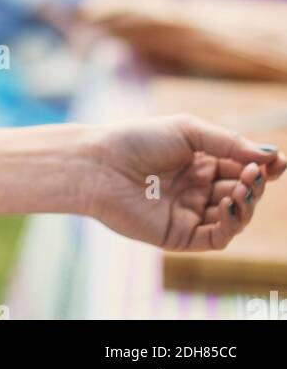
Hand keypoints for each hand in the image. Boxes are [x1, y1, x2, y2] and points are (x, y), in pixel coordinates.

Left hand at [84, 114, 286, 250]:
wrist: (100, 165)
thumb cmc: (138, 140)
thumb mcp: (188, 131)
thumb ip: (229, 143)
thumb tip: (271, 154)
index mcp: (201, 161)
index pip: (242, 167)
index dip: (262, 166)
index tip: (278, 161)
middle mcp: (199, 188)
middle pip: (242, 191)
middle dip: (255, 183)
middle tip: (257, 173)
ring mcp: (191, 212)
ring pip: (234, 216)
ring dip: (246, 203)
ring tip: (243, 187)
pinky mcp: (181, 235)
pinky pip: (216, 236)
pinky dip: (230, 224)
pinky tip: (229, 204)